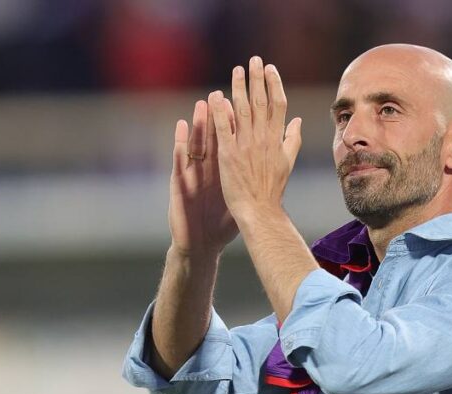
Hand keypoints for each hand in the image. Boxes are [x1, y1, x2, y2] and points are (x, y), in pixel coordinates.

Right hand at [168, 99, 237, 256]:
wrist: (202, 243)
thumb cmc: (221, 222)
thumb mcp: (239, 197)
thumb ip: (251, 177)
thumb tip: (272, 161)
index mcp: (224, 170)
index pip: (232, 141)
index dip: (238, 122)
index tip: (246, 100)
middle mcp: (207, 168)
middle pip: (213, 138)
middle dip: (218, 115)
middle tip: (223, 92)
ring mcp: (193, 175)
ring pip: (196, 144)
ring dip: (198, 123)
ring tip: (202, 103)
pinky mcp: (180, 184)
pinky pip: (179, 161)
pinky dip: (179, 143)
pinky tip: (179, 127)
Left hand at [209, 56, 301, 225]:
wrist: (259, 210)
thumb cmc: (273, 189)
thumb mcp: (287, 162)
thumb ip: (292, 139)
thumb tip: (298, 120)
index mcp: (276, 139)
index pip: (278, 105)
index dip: (274, 84)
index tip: (270, 69)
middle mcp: (262, 139)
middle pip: (261, 101)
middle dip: (258, 79)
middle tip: (254, 59)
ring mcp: (245, 146)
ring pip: (242, 110)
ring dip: (239, 88)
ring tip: (237, 70)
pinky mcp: (228, 155)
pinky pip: (223, 128)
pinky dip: (219, 111)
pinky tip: (215, 95)